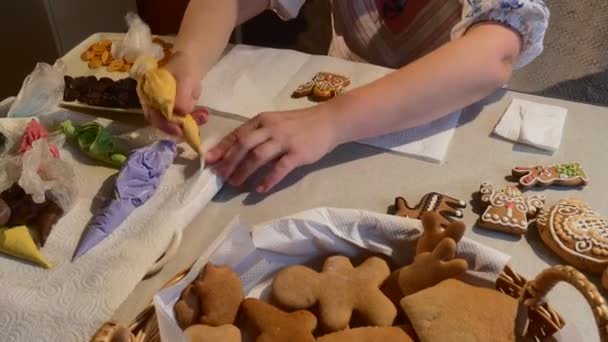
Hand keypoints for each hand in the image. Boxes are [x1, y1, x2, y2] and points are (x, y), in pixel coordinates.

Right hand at [144, 51, 208, 134]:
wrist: (189, 66)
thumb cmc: (183, 69)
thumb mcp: (183, 79)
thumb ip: (181, 97)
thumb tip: (181, 114)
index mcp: (148, 96)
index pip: (152, 116)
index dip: (164, 125)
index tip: (178, 130)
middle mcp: (155, 106)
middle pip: (165, 123)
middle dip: (181, 127)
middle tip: (194, 128)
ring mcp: (166, 110)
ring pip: (176, 124)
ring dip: (191, 123)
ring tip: (204, 117)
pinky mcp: (177, 113)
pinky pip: (185, 120)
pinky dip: (195, 120)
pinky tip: (204, 115)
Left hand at [205, 106, 339, 192]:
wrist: (329, 121)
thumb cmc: (299, 124)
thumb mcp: (275, 122)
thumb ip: (258, 133)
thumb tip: (235, 149)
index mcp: (262, 120)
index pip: (237, 134)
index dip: (222, 148)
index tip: (209, 161)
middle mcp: (270, 128)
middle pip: (243, 145)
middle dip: (229, 161)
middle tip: (220, 176)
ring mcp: (284, 140)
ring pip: (258, 156)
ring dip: (244, 171)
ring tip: (236, 183)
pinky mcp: (298, 153)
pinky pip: (280, 168)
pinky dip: (268, 179)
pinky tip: (261, 189)